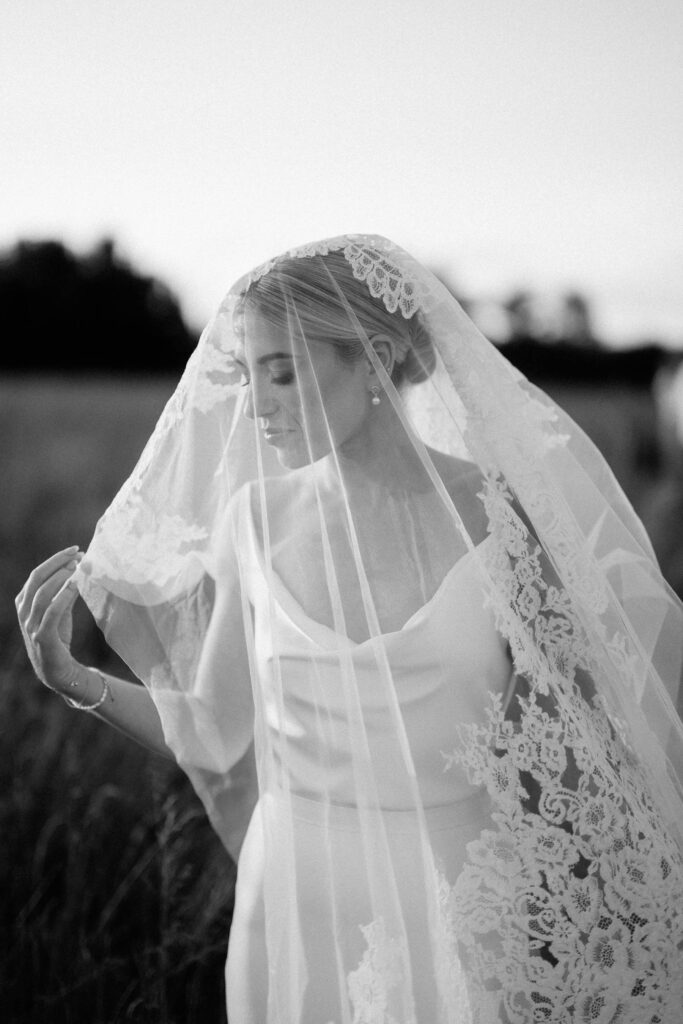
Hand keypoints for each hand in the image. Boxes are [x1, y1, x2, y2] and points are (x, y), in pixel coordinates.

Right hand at [15, 546, 85, 692]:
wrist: (59, 671)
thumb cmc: (58, 639)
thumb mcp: (60, 612)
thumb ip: (64, 592)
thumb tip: (78, 569)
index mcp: (24, 603)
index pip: (37, 574)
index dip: (55, 560)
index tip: (75, 550)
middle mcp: (24, 612)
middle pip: (37, 579)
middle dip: (57, 563)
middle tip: (78, 554)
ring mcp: (30, 626)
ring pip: (42, 593)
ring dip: (61, 577)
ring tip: (78, 566)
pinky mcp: (42, 637)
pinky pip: (51, 613)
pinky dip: (62, 596)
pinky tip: (75, 585)